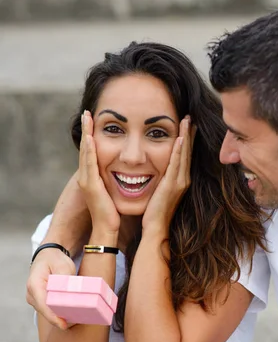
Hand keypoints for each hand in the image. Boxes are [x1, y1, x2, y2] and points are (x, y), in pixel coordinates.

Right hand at [26, 248, 75, 329]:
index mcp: (34, 285)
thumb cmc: (55, 259)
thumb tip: (70, 292)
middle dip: (59, 318)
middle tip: (76, 322)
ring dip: (60, 316)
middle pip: (46, 311)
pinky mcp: (40, 301)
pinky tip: (71, 315)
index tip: (63, 325)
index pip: (43, 305)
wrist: (48, 256)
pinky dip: (59, 312)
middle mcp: (31, 294)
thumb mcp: (63, 265)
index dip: (53, 317)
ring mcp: (34, 299)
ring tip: (76, 319)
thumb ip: (65, 278)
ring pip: (47, 312)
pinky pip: (49, 310)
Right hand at [78, 110, 119, 234]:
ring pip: (85, 152)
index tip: (94, 119)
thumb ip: (115, 180)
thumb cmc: (113, 213)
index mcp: (93, 177)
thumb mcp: (113, 191)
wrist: (107, 229)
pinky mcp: (90, 186)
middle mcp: (87, 176)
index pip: (92, 151)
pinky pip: (89, 164)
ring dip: (85, 134)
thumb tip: (126, 171)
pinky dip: (89, 150)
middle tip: (87, 112)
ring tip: (86, 117)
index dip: (92, 135)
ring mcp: (86, 180)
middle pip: (86, 148)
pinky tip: (90, 138)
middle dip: (86, 129)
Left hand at [142, 116, 195, 235]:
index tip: (188, 125)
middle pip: (188, 152)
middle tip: (190, 117)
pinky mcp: (172, 186)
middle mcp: (183, 179)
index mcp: (180, 180)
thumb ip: (161, 180)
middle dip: (189, 133)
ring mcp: (180, 182)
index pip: (184, 155)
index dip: (187, 140)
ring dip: (186, 136)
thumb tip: (157, 171)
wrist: (156, 228)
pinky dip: (179, 151)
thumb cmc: (155, 213)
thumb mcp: (160, 192)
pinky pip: (176, 164)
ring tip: (187, 120)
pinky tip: (180, 138)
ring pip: (184, 155)